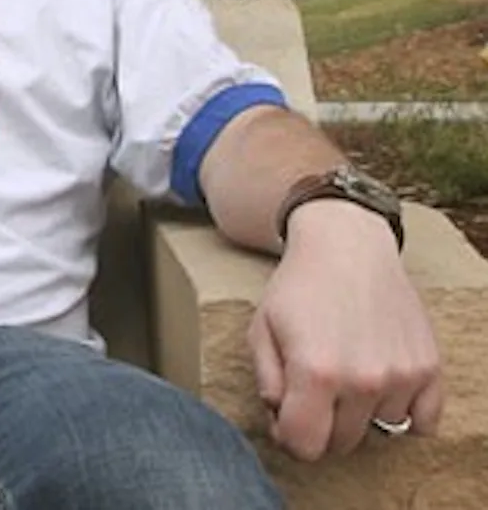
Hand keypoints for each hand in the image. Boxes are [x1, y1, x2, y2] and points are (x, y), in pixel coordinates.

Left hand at [249, 200, 442, 459]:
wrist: (347, 245)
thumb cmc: (298, 287)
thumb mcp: (261, 329)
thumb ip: (267, 382)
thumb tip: (282, 419)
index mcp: (314, 373)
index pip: (304, 445)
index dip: (289, 437)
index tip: (286, 417)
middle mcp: (362, 379)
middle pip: (341, 443)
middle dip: (322, 425)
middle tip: (314, 391)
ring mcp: (401, 375)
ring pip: (378, 429)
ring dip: (361, 412)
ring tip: (347, 371)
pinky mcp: (429, 367)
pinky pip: (423, 422)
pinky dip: (405, 413)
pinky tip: (383, 387)